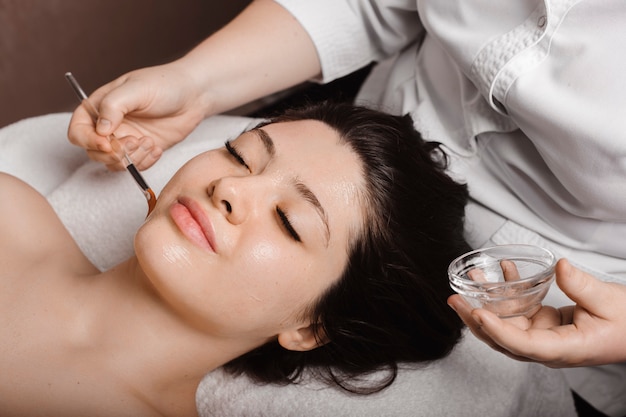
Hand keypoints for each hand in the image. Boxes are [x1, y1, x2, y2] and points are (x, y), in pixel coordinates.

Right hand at [67, 63, 206, 170]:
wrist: (194, 94)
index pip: (78, 131)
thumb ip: (114, 106)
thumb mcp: (136, 89)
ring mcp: (126, 139)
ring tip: (150, 142)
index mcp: (99, 107)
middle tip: (134, 142)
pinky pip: (135, 167)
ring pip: (114, 163)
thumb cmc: (164, 84)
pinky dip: (145, 162)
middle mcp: (109, 126)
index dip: (88, 141)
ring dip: (132, 159)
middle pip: (94, 152)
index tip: (107, 143)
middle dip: (114, 153)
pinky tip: (157, 147)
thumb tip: (100, 129)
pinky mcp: (143, 150)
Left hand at [448, 259, 625, 366]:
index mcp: (564, 349)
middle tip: (455, 299)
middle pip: (503, 338)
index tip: (478, 313)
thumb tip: (560, 268)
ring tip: (472, 279)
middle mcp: (548, 347)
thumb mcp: (609, 301)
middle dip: (476, 318)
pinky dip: (508, 292)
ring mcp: (543, 336)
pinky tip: (504, 272)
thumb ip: (582, 286)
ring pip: (506, 323)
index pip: (523, 345)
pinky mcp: (542, 324)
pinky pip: (518, 310)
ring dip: (487, 301)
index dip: (497, 330)